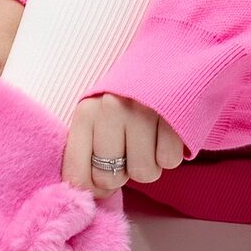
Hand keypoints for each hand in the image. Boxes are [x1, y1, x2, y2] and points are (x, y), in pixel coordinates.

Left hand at [63, 92, 186, 197]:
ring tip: (149, 137)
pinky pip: (169, 161)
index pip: (77, 176)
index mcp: (86, 112)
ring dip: (149, 163)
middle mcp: (110, 109)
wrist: (167, 56)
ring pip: (144, 174)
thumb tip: (94, 194)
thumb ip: (88, 152)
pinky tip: (166, 132)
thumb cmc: (126, 96)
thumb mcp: (98, 116)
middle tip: (130, 148)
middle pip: (110, 179)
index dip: (91, 187)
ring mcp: (143, 111)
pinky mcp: (173, 114)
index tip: (102, 178)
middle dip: (123, 173)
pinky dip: (170, 153)